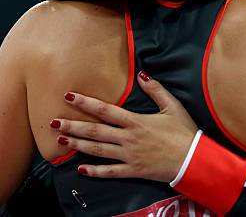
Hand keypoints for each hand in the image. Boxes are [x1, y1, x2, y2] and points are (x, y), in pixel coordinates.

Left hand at [51, 71, 197, 181]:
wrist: (193, 159)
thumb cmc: (184, 132)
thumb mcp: (173, 106)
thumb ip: (156, 90)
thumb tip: (142, 74)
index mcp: (136, 121)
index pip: (105, 110)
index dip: (86, 103)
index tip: (69, 97)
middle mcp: (128, 138)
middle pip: (95, 131)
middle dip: (72, 126)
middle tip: (52, 122)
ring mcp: (129, 156)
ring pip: (98, 150)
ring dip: (78, 145)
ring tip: (60, 141)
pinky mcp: (133, 170)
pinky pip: (110, 172)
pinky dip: (95, 171)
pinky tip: (81, 169)